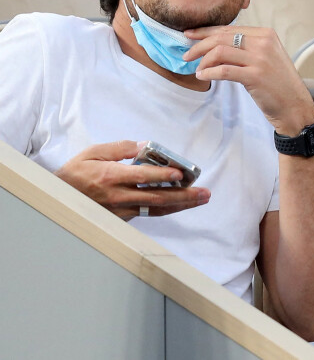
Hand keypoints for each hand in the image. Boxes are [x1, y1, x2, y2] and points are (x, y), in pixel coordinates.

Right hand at [55, 140, 210, 219]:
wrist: (59, 200)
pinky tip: (181, 203)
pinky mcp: (123, 218)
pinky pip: (149, 213)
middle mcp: (119, 196)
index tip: (180, 173)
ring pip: (157, 209)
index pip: (143, 177)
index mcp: (112, 177)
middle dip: (184, 196)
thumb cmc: (76, 173)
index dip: (163, 175)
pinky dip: (167, 208)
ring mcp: (122, 210)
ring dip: (181, 204)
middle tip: (205, 193)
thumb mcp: (93, 152)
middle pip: (157, 198)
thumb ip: (121, 148)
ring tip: (201, 199)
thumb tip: (146, 145)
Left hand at [185, 26, 313, 134]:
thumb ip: (247, 48)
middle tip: (187, 54)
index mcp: (265, 34)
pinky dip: (209, 73)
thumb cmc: (279, 84)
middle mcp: (263, 43)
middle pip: (222, 37)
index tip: (190, 35)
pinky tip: (203, 76)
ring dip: (203, 60)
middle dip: (199, 45)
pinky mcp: (255, 76)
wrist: (295, 106)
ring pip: (220, 51)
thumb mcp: (266, 58)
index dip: (206, 31)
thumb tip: (216, 45)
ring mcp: (260, 59)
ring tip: (197, 69)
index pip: (229, 28)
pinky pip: (224, 70)